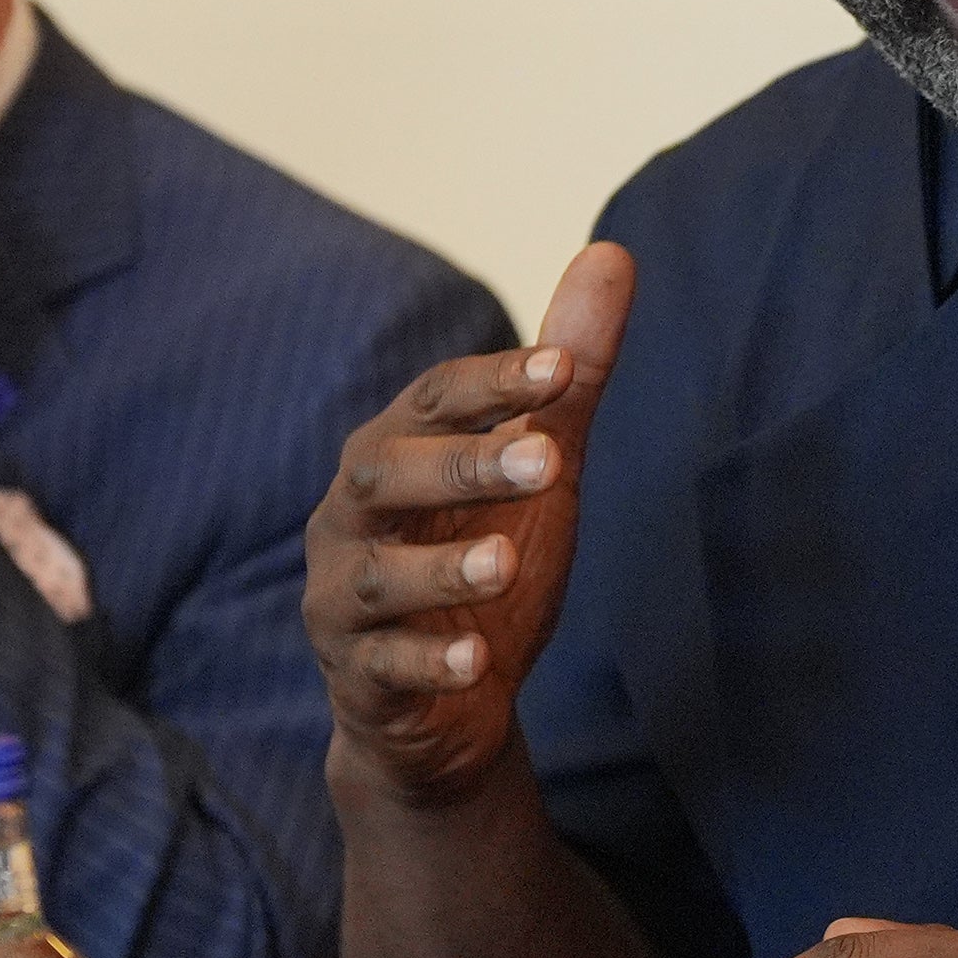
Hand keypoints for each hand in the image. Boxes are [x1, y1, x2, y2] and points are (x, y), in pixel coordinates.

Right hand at [303, 245, 633, 805]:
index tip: (564, 367)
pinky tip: (476, 661)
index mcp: (394, 451)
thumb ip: (566, 379)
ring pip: (379, 576)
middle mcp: (351, 516)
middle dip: (465, 465)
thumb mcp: (538, 469)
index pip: (433, 400)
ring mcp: (343, 599)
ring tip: (504, 562)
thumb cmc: (482, 558)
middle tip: (549, 461)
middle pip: (390, 476)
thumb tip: (613, 252)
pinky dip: (427, 663)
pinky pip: (384, 667)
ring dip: (440, 568)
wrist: (444, 705)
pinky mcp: (359, 677)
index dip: (494, 382)